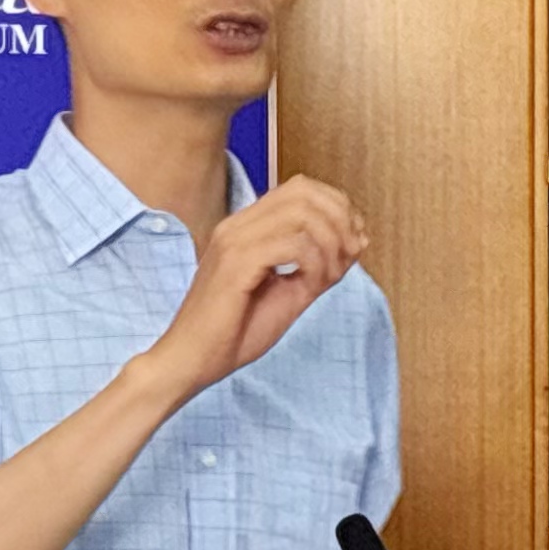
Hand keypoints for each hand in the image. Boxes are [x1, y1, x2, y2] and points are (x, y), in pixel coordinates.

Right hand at [142, 178, 365, 404]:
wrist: (191, 361)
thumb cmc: (233, 333)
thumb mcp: (289, 293)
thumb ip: (319, 265)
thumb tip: (357, 241)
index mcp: (246, 227)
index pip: (300, 188)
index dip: (338, 207)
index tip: (355, 241)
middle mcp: (237, 225)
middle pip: (304, 191)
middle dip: (340, 220)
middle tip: (350, 255)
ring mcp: (234, 241)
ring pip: (302, 214)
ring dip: (330, 243)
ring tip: (329, 277)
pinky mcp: (236, 264)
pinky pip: (293, 245)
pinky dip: (315, 263)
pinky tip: (311, 285)